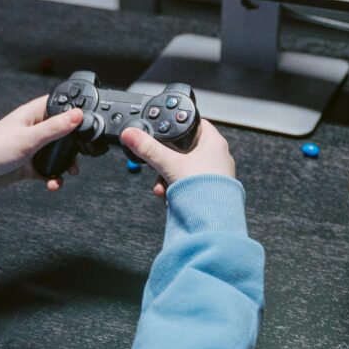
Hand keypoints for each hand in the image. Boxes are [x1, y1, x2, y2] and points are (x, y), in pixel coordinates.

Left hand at [0, 95, 83, 195]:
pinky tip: (53, 184)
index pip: (59, 104)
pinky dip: (52, 176)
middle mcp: (32, 127)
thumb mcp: (29, 138)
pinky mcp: (26, 164)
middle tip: (81, 155)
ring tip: (70, 173)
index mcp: (32, 113)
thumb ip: (55, 128)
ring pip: (55, 152)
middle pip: (61, 131)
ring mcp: (30, 146)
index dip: (74, 110)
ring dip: (64, 163)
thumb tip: (79, 114)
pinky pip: (46, 169)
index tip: (88, 121)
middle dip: (73, 145)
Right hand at [120, 119, 234, 199]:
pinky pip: (188, 184)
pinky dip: (175, 190)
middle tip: (158, 167)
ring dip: (167, 178)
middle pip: (183, 150)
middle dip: (166, 161)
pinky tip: (170, 198)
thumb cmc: (205, 191)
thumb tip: (131, 134)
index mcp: (214, 143)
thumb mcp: (170, 164)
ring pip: (183, 169)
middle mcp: (217, 157)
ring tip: (163, 188)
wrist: (214, 224)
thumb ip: (149, 149)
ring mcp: (214, 175)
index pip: (193, 124)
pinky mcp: (209, 190)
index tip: (164, 132)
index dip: (177, 126)